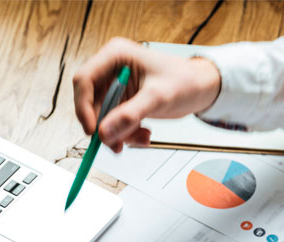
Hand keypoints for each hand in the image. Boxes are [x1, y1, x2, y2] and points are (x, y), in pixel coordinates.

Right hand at [73, 37, 220, 152]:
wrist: (200, 88)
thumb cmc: (185, 81)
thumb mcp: (157, 97)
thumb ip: (129, 115)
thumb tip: (103, 133)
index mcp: (115, 55)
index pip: (84, 80)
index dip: (83, 106)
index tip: (93, 130)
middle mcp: (111, 68)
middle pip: (89, 101)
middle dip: (104, 125)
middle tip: (116, 144)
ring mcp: (115, 86)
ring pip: (101, 117)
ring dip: (117, 133)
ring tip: (140, 138)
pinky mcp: (122, 101)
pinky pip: (113, 123)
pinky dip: (126, 133)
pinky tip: (143, 134)